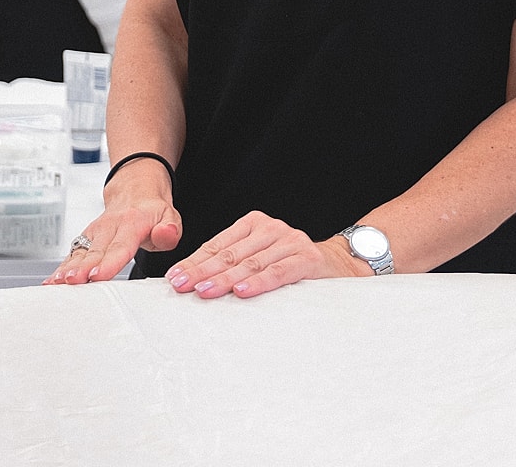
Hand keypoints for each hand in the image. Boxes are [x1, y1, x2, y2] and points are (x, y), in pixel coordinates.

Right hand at [44, 170, 181, 284]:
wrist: (136, 190)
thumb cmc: (152, 210)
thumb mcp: (170, 216)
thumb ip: (169, 230)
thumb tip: (166, 233)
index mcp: (132, 223)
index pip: (120, 246)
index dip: (108, 262)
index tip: (97, 275)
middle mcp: (109, 226)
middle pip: (94, 251)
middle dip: (82, 268)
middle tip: (72, 281)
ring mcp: (95, 231)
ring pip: (80, 251)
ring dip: (68, 267)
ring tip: (57, 282)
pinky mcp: (86, 237)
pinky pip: (73, 252)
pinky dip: (62, 266)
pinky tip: (53, 279)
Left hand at [165, 211, 369, 298]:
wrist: (340, 265)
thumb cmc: (291, 265)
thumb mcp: (260, 258)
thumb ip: (234, 264)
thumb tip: (194, 281)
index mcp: (253, 224)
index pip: (217, 245)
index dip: (194, 261)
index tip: (174, 277)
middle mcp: (270, 228)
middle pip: (229, 254)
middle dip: (201, 271)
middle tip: (181, 285)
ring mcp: (290, 241)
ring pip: (250, 263)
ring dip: (224, 279)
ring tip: (204, 291)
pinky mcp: (307, 259)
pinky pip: (279, 272)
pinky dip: (259, 282)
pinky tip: (242, 291)